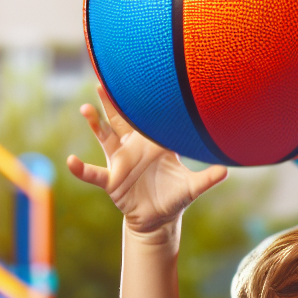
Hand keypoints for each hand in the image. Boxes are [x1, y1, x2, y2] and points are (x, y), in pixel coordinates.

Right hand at [65, 87, 227, 235]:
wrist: (159, 219)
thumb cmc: (175, 197)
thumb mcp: (192, 187)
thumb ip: (207, 177)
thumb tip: (227, 169)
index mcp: (154, 143)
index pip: (148, 117)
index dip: (143, 100)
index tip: (139, 77)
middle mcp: (134, 147)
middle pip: (120, 118)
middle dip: (112, 100)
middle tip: (102, 78)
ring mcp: (120, 161)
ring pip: (105, 137)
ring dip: (95, 124)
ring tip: (85, 110)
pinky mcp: (111, 180)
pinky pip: (94, 173)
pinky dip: (81, 169)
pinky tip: (70, 162)